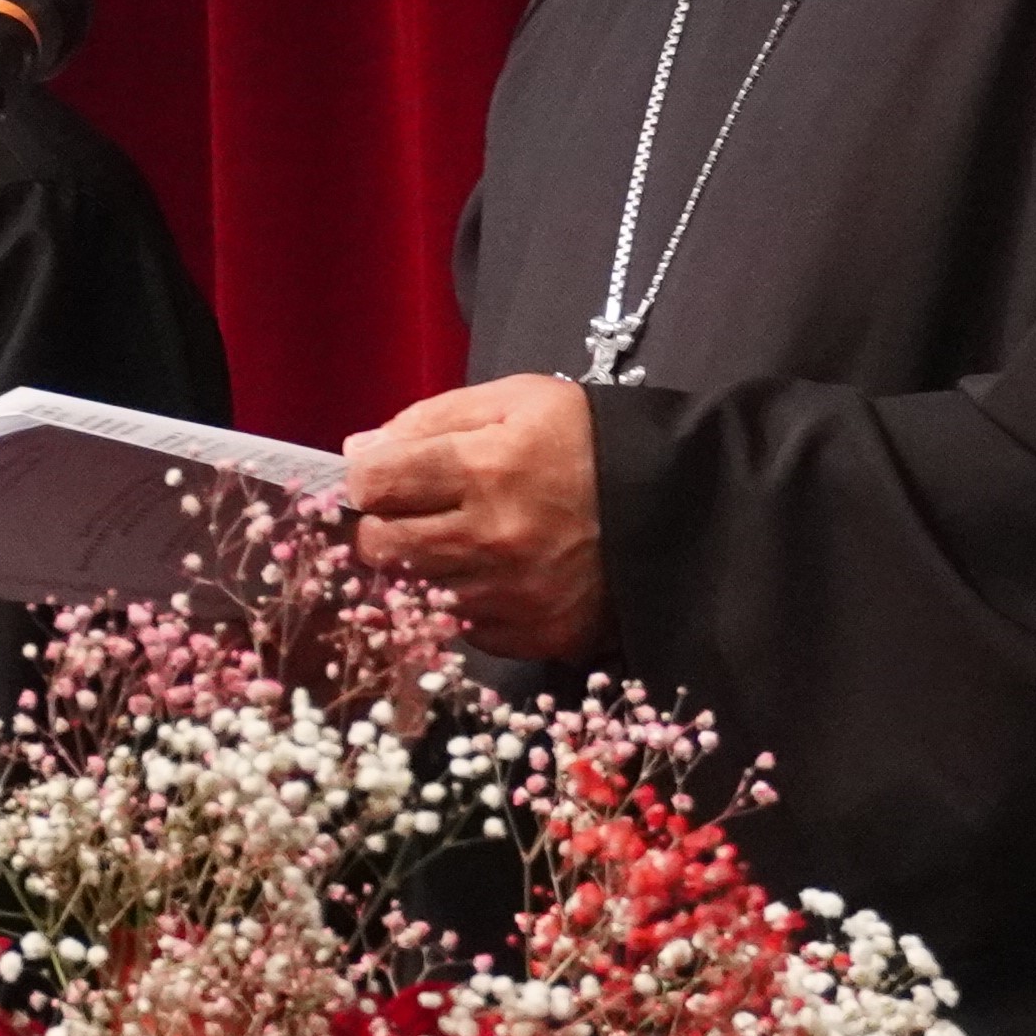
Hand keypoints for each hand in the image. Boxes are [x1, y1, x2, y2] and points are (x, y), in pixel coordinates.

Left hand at [342, 375, 607, 662]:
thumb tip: (358, 452)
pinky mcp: (532, 634)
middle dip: (383, 527)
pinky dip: (465, 604)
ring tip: (459, 544)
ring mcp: (511, 594)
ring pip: (415, 593)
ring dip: (424, 569)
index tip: (383, 477)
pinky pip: (462, 628)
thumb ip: (430, 419)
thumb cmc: (585, 440)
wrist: (677, 502)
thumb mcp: (516, 400)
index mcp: (485, 467)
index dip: (366, 478)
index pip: (374, 484)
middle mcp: (492, 537)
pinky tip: (495, 576)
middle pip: (380, 547)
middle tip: (414, 514)